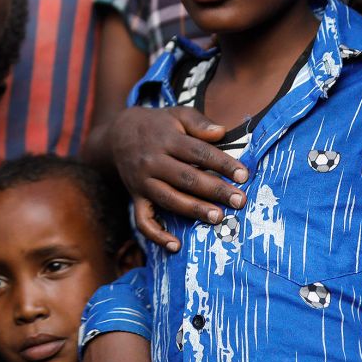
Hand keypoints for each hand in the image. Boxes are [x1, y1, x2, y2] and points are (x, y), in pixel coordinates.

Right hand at [110, 106, 247, 251]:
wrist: (118, 134)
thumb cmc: (158, 125)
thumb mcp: (177, 115)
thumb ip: (199, 122)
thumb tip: (221, 132)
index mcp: (166, 139)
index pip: (198, 152)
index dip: (222, 164)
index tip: (244, 175)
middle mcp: (153, 162)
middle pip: (186, 178)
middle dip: (214, 190)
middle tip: (239, 201)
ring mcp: (143, 182)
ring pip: (169, 199)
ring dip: (194, 210)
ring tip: (218, 218)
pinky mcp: (136, 198)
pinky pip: (143, 221)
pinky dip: (157, 235)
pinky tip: (176, 246)